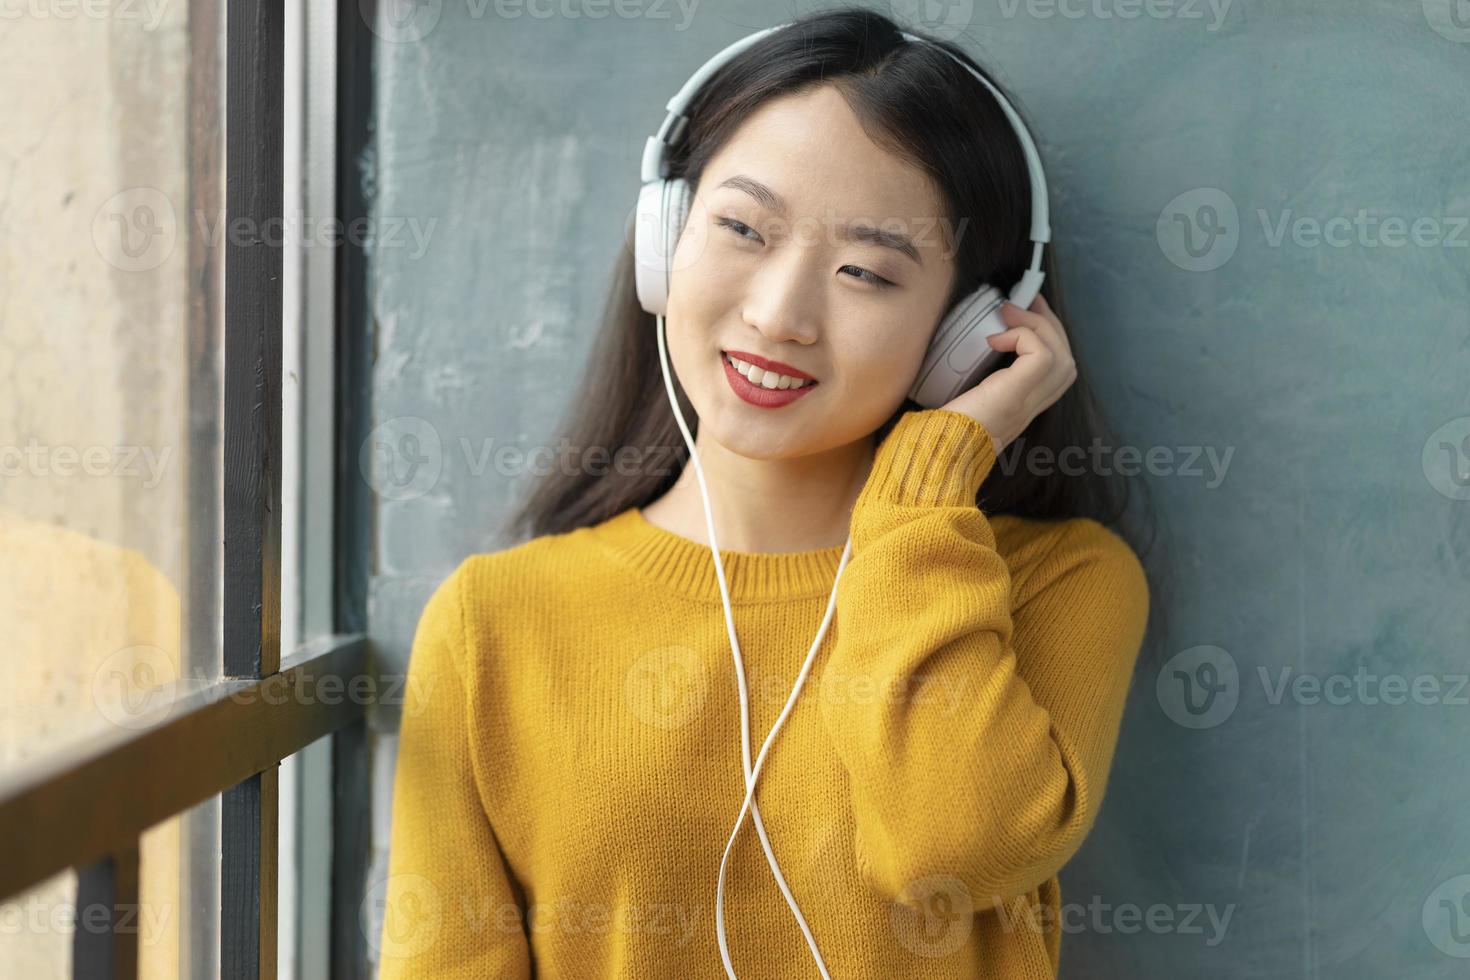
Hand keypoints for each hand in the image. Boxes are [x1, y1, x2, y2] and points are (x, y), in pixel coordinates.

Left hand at [939, 293, 1076, 453]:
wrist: (934, 457)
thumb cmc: (939, 431)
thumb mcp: (962, 400)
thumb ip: (973, 383)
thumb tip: (967, 351)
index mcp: (1021, 408)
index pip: (1056, 371)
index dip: (1046, 338)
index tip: (1023, 313)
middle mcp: (1031, 407)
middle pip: (1066, 360)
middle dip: (1049, 324)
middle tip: (1025, 300)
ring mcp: (1027, 403)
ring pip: (1062, 355)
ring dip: (1038, 324)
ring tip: (1009, 311)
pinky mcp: (1016, 396)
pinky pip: (1042, 355)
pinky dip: (1023, 337)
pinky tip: (996, 339)